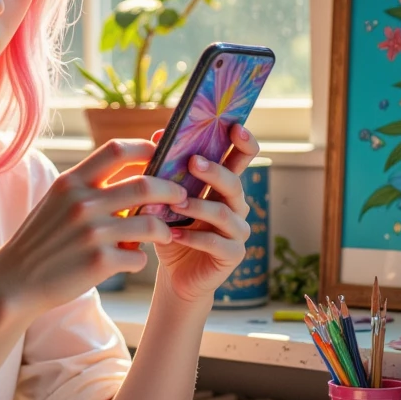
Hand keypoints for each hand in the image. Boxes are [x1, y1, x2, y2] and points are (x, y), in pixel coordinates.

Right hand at [0, 138, 188, 319]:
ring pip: (150, 224)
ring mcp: (91, 233)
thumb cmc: (41, 240)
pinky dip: (138, 259)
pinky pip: (137, 257)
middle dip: (171, 190)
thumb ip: (89, 187)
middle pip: (145, 185)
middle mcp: (82, 203)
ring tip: (164, 233)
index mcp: (71, 182)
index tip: (160, 155)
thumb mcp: (57, 202)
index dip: (145, 148)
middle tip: (181, 196)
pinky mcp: (98, 262)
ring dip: (163, 229)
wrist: (14, 281)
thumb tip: (134, 174)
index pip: (117, 150)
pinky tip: (129, 260)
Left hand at [154, 122, 258, 303]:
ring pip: (224, 214)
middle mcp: (236, 205)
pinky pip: (216, 244)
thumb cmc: (172, 228)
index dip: (243, 142)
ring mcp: (237, 231)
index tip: (235, 126)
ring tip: (175, 203)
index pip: (241, 158)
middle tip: (194, 162)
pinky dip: (193, 238)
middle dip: (215, 172)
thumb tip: (157, 135)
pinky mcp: (232, 255)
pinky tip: (172, 234)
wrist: (176, 273)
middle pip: (234, 183)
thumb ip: (167, 169)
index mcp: (223, 185)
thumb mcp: (167, 196)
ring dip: (198, 206)